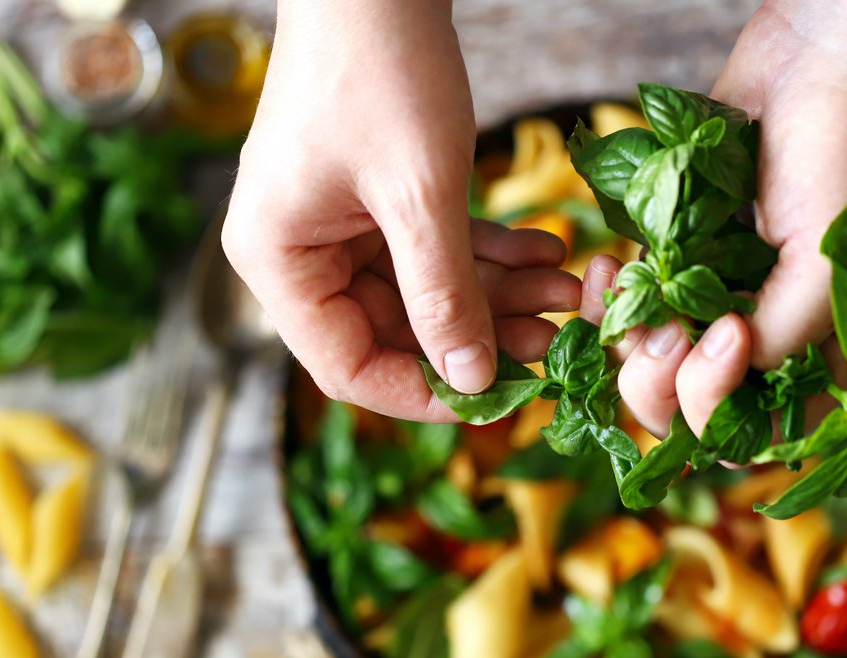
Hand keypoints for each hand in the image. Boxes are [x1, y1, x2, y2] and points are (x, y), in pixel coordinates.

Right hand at [223, 0, 578, 420]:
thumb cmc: (379, 69)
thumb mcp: (419, 194)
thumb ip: (444, 294)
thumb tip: (473, 381)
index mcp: (278, 261)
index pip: (347, 366)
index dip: (423, 393)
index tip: (496, 398)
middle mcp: (299, 252)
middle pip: (394, 330)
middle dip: (480, 335)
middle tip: (555, 337)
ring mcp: (337, 223)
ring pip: (424, 291)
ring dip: (498, 293)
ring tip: (568, 290)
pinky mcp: (372, 198)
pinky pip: (433, 248)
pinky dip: (488, 252)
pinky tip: (546, 250)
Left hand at [583, 0, 846, 439]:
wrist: (825, 55)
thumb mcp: (830, 270)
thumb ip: (779, 343)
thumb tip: (715, 378)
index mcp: (823, 353)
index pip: (759, 434)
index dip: (723, 410)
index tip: (724, 339)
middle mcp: (770, 334)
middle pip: (693, 408)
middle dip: (660, 383)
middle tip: (661, 333)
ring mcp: (721, 295)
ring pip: (652, 361)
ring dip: (625, 342)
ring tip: (625, 287)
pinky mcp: (681, 253)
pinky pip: (632, 303)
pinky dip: (609, 298)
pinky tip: (608, 264)